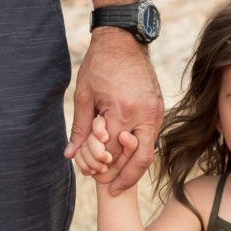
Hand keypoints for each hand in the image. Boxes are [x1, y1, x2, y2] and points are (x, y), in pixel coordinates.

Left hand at [64, 28, 163, 194]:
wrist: (123, 40)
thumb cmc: (100, 65)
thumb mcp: (84, 96)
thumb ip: (79, 128)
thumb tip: (70, 154)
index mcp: (123, 110)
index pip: (113, 151)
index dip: (101, 166)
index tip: (92, 176)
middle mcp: (145, 114)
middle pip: (139, 160)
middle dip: (125, 178)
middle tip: (112, 190)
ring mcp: (156, 111)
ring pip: (149, 151)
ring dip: (134, 168)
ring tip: (120, 178)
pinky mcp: (160, 108)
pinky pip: (152, 137)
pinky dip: (140, 150)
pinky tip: (128, 157)